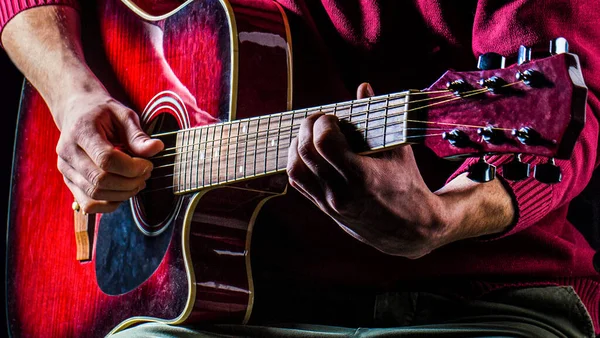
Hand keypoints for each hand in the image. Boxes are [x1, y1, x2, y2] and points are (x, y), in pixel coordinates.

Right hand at [55, 89, 163, 213]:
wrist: (77, 111)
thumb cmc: (102, 112)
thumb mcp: (123, 115)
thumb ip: (138, 135)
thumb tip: (157, 149)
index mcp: (81, 132)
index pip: (106, 159)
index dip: (132, 168)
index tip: (148, 164)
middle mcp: (68, 152)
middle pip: (100, 180)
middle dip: (130, 182)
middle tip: (146, 174)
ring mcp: (65, 169)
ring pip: (95, 195)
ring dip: (123, 194)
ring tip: (137, 182)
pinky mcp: (68, 181)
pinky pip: (88, 204)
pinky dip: (110, 204)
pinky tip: (123, 192)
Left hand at [287, 83, 451, 258]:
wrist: (410, 230)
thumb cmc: (408, 186)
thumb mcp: (398, 150)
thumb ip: (377, 117)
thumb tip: (363, 86)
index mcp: (361, 176)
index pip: (324, 142)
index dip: (323, 122)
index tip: (333, 117)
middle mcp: (340, 192)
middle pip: (305, 152)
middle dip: (307, 128)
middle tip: (319, 120)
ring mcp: (329, 203)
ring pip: (294, 169)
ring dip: (297, 145)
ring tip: (312, 135)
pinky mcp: (324, 209)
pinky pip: (298, 183)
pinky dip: (298, 163)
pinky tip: (311, 153)